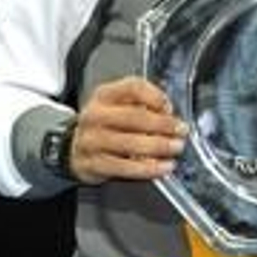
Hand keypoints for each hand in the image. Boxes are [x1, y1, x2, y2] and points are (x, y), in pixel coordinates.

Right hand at [70, 76, 187, 183]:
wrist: (75, 148)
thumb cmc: (106, 124)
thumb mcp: (120, 104)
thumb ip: (144, 101)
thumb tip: (167, 111)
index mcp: (104, 95)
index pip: (132, 87)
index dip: (155, 96)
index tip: (170, 107)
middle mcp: (95, 115)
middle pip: (133, 117)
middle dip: (162, 124)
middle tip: (181, 130)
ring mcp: (91, 140)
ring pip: (129, 143)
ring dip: (158, 146)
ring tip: (175, 147)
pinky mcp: (92, 164)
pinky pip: (124, 167)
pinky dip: (147, 168)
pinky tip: (162, 167)